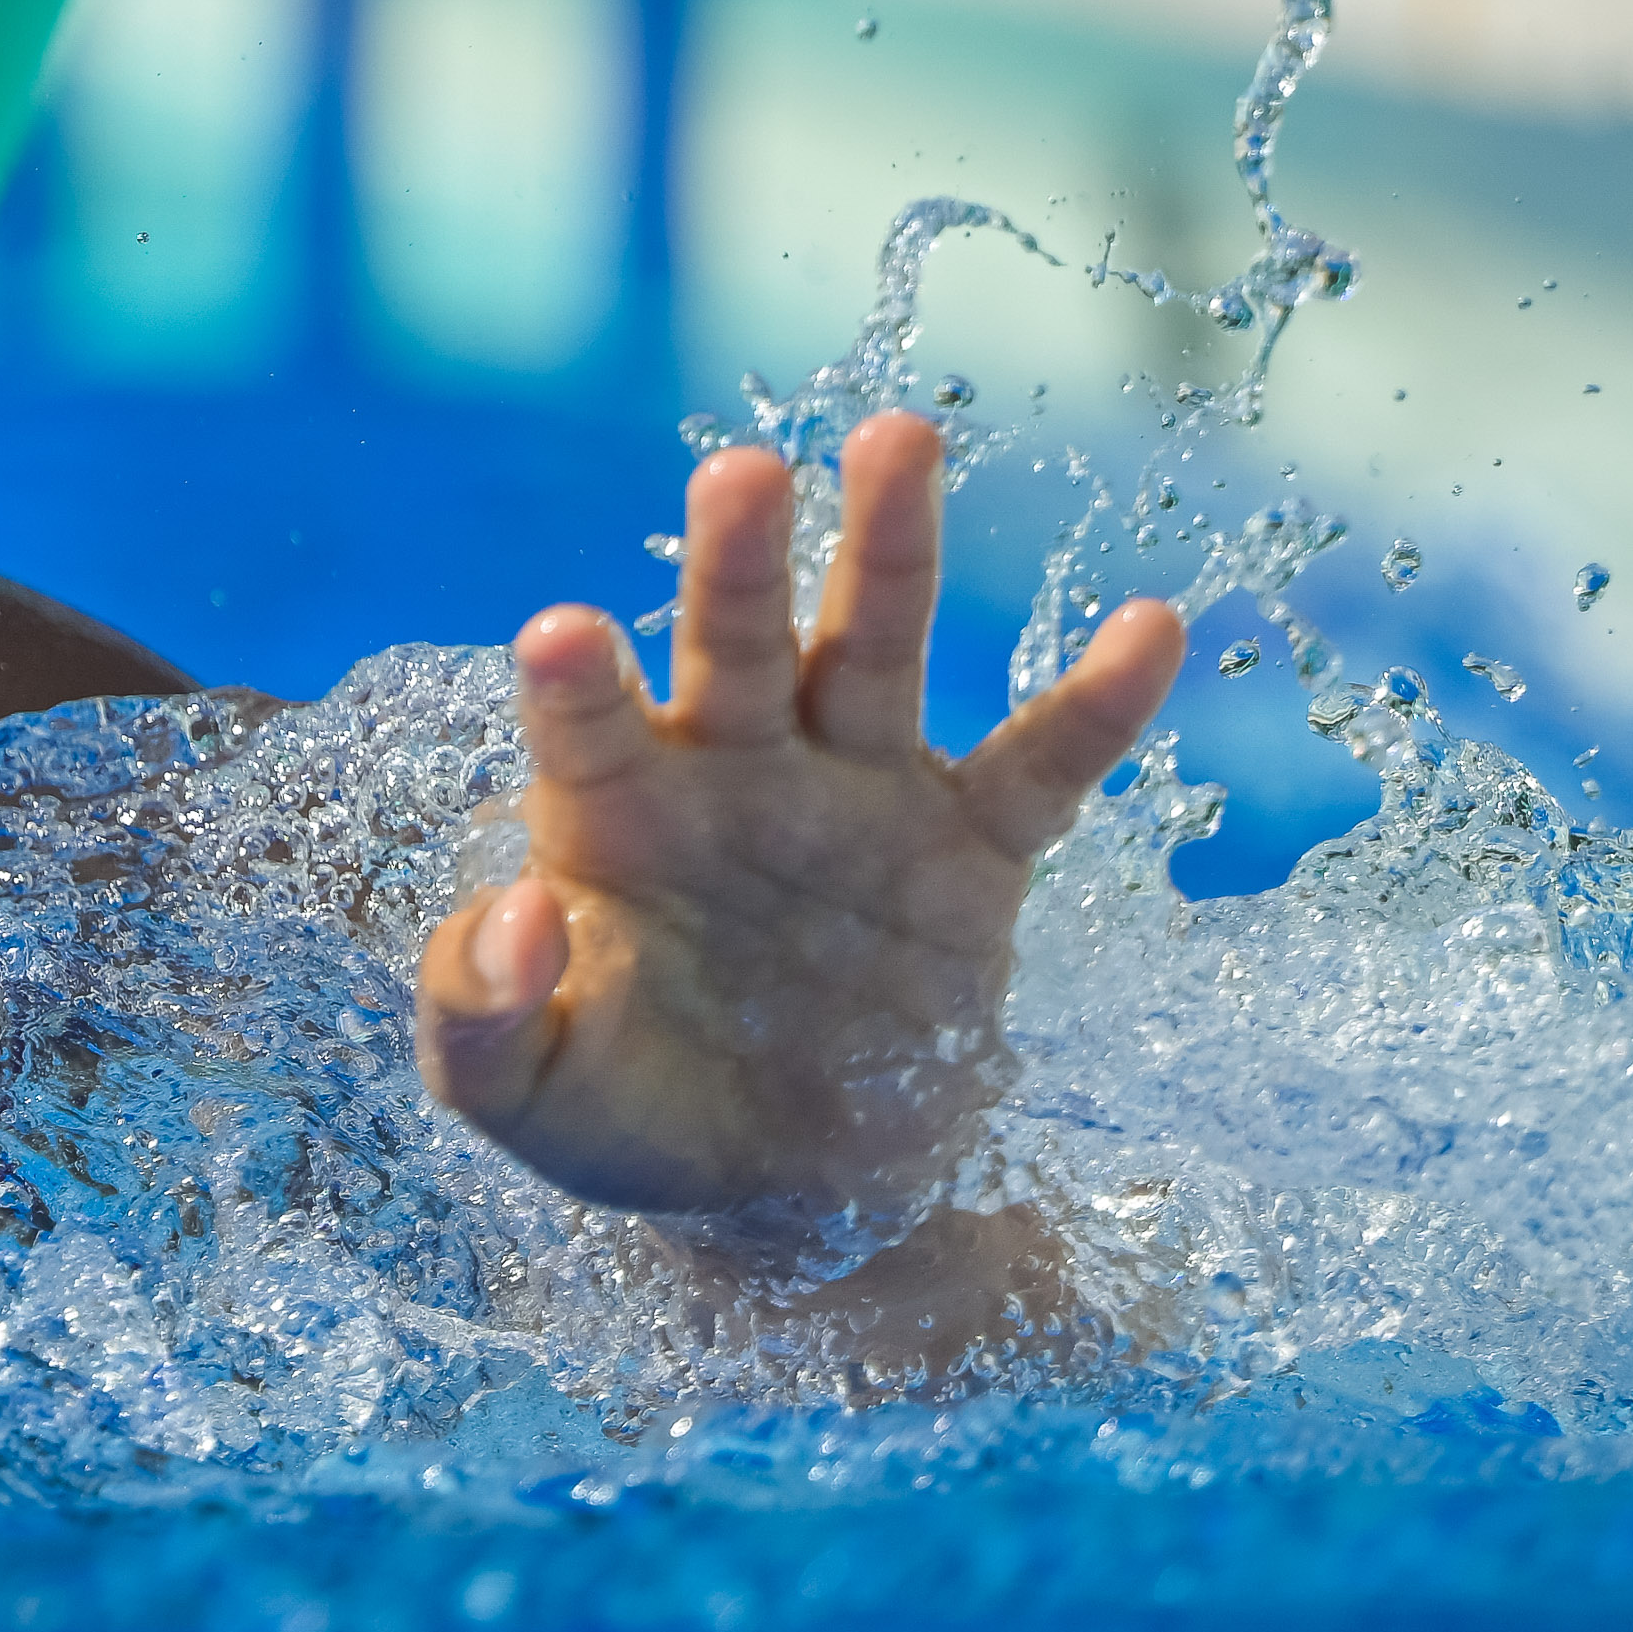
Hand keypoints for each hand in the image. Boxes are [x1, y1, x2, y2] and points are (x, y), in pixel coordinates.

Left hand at [413, 415, 1181, 1253]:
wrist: (785, 1193)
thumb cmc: (631, 1114)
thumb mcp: (522, 1096)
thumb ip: (482, 1017)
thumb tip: (518, 914)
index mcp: (616, 814)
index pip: (590, 726)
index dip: (576, 686)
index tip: (560, 633)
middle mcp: (735, 773)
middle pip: (737, 644)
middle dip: (739, 561)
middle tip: (742, 472)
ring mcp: (857, 798)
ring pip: (877, 652)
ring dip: (890, 550)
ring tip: (899, 437)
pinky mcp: (970, 856)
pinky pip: (1041, 770)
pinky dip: (1097, 705)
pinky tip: (1150, 626)